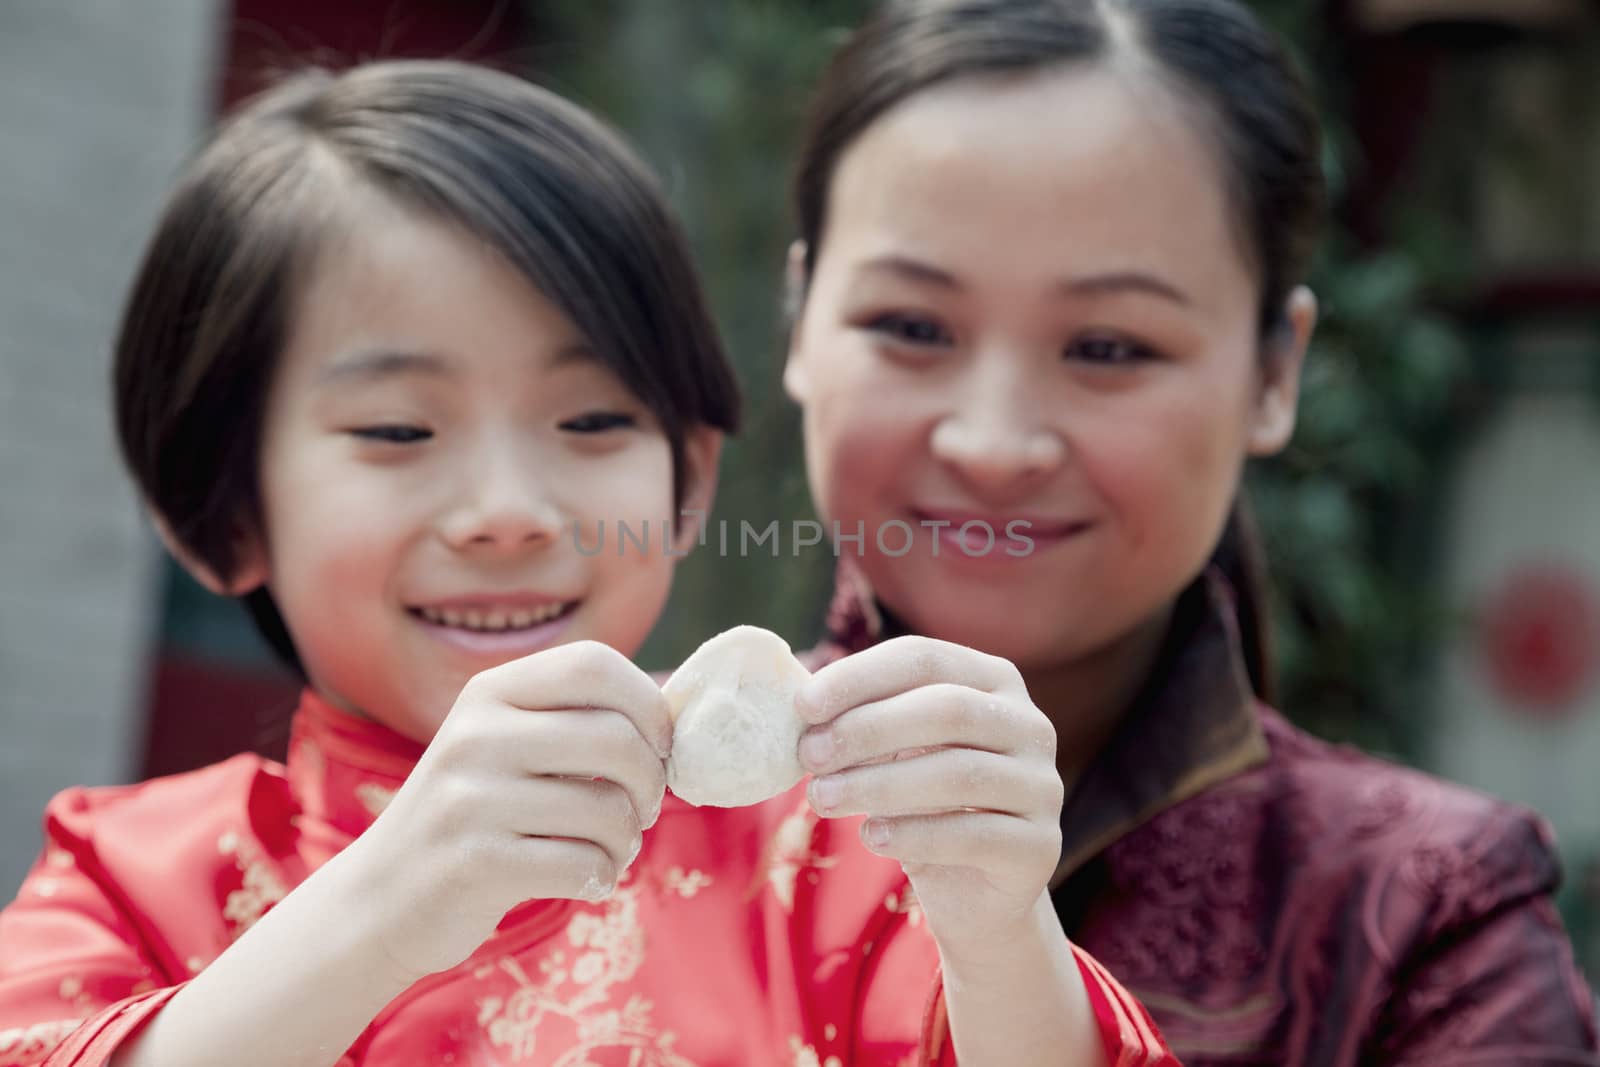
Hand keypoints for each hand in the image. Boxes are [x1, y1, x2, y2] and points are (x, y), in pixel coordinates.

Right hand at [348, 641, 670, 981]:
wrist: (379, 898)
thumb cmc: (475, 816)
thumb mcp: (505, 747)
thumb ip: (576, 722)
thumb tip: (682, 714)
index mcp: (490, 692)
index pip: (594, 664)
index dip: (648, 705)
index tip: (660, 746)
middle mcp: (476, 734)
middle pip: (615, 737)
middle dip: (651, 783)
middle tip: (644, 809)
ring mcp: (469, 799)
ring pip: (607, 811)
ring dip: (627, 841)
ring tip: (610, 850)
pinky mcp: (474, 862)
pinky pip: (582, 865)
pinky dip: (601, 877)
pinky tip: (585, 879)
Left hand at [796, 636, 1063, 959]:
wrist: (976, 892)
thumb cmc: (924, 804)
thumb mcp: (895, 752)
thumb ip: (862, 720)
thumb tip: (797, 698)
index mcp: (994, 681)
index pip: (925, 658)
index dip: (860, 676)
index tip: (802, 705)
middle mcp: (1030, 725)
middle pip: (946, 709)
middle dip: (866, 729)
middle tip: (808, 756)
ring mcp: (1043, 786)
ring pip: (957, 773)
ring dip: (878, 784)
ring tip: (822, 798)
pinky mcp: (1040, 847)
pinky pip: (972, 834)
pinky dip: (913, 833)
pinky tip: (871, 836)